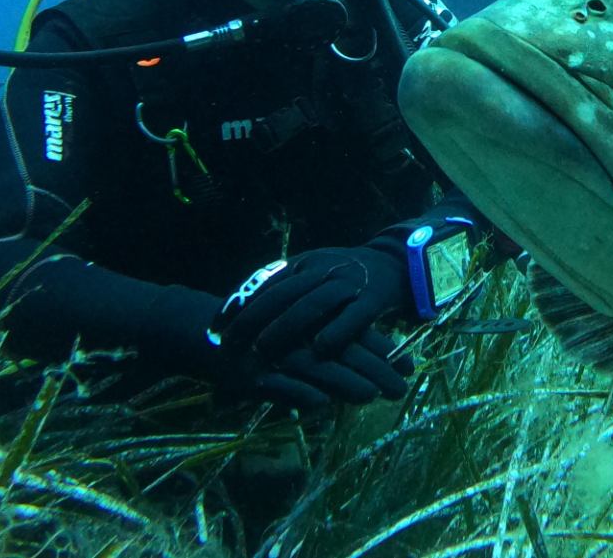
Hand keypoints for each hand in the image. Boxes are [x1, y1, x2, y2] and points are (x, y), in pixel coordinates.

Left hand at [213, 244, 413, 362]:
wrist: (396, 263)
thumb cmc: (345, 275)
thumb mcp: (313, 272)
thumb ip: (285, 287)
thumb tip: (241, 309)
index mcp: (304, 262)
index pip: (264, 282)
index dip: (239, 303)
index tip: (215, 326)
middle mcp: (322, 269)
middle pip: (281, 293)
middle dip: (251, 319)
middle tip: (229, 343)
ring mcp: (348, 282)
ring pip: (311, 303)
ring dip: (285, 327)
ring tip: (263, 349)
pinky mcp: (372, 299)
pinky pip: (352, 317)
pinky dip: (335, 333)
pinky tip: (318, 350)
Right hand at [237, 328, 414, 410]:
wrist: (206, 332)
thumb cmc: (261, 335)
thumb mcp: (299, 337)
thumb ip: (332, 348)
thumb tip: (370, 374)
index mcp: (314, 322)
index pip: (355, 334)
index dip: (384, 350)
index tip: (409, 366)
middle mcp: (299, 335)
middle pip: (343, 352)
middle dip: (375, 372)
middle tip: (401, 390)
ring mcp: (275, 355)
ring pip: (315, 367)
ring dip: (344, 382)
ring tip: (369, 396)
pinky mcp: (251, 375)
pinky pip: (279, 385)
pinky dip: (298, 394)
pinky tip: (319, 404)